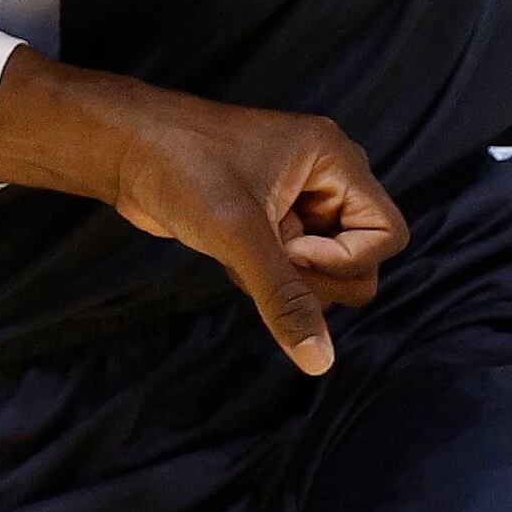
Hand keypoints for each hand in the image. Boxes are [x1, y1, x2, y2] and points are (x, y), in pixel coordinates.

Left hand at [0, 52, 409, 373]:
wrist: (123, 149)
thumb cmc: (181, 166)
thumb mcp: (238, 234)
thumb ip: (284, 297)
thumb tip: (320, 361)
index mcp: (334, 160)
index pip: (387, 233)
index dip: (345, 259)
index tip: (290, 252)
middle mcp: (325, 178)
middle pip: (361, 258)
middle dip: (312, 275)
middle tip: (262, 257)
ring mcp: (298, 201)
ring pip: (323, 271)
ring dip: (283, 278)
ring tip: (237, 250)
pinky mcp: (270, 221)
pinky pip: (290, 269)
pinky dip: (262, 275)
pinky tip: (227, 255)